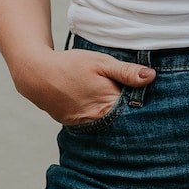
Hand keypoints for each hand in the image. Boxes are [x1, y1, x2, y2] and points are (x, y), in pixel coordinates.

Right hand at [12, 48, 154, 127]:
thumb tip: (151, 77)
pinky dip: (99, 117)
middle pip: (123, 121)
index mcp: (108, 105)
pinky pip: (93, 125)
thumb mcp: (101, 63)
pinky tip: (100, 107)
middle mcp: (97, 121)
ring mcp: (84, 126)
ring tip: (118, 105)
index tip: (151, 98)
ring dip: (115, 117)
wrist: (37, 74)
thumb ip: (126, 72)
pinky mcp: (73, 125)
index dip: (143, 104)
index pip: (135, 111)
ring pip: (108, 124)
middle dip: (131, 113)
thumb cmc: (71, 65)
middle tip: (136, 102)